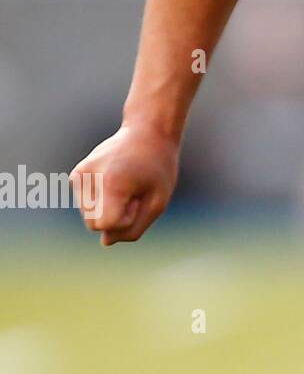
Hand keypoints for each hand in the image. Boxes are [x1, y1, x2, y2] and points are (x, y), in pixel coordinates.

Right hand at [70, 125, 179, 245]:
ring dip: (108, 209)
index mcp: (110, 182)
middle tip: (135, 192)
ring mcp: (79, 175)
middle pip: (94, 225)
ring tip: (126, 185)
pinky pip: (86, 205)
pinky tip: (115, 181)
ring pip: (88, 216)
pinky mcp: (76, 175)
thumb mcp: (158, 202)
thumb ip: (133, 228)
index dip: (126, 219)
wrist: (148, 132)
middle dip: (115, 217)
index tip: (139, 199)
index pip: (105, 225)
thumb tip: (106, 241)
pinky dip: (102, 201)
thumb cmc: (158, 167)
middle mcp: (88, 177)